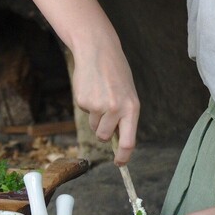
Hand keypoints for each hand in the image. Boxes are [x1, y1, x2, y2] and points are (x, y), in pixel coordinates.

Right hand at [69, 37, 138, 164]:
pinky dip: (87, 104)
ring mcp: (98, 106)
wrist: (98, 51)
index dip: (123, 157)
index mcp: (132, 108)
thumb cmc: (116, 73)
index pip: (128, 141)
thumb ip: (125, 116)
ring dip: (95, 117)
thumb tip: (117, 141)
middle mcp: (116, 109)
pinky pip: (85, 112)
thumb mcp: (128, 94)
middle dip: (103, 132)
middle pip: (105, 137)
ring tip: (100, 94)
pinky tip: (91, 88)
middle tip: (106, 113)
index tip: (119, 163)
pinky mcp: (83, 101)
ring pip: (94, 126)